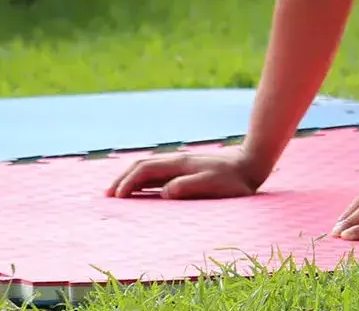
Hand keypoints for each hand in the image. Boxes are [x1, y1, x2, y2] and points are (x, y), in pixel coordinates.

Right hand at [105, 152, 261, 199]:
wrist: (251, 165)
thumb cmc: (234, 180)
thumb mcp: (212, 184)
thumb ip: (188, 186)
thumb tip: (164, 192)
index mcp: (179, 164)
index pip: (145, 170)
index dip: (128, 182)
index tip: (116, 197)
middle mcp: (177, 161)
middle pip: (141, 165)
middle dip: (122, 179)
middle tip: (107, 195)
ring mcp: (181, 165)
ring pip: (148, 168)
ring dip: (130, 178)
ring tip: (117, 193)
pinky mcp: (186, 170)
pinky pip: (158, 173)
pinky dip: (143, 180)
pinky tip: (141, 190)